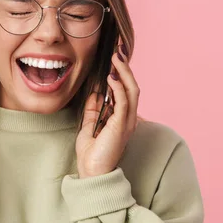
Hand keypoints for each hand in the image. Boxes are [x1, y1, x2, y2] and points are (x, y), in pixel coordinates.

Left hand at [75, 39, 139, 177]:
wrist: (92, 173)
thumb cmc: (92, 153)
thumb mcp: (90, 124)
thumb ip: (94, 108)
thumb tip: (94, 91)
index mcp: (122, 116)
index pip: (125, 88)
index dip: (122, 71)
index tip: (115, 55)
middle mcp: (129, 117)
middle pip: (132, 86)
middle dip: (125, 66)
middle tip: (118, 49)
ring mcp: (127, 122)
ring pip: (131, 91)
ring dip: (124, 72)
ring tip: (116, 57)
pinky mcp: (122, 126)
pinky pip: (124, 103)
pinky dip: (118, 88)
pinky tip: (111, 77)